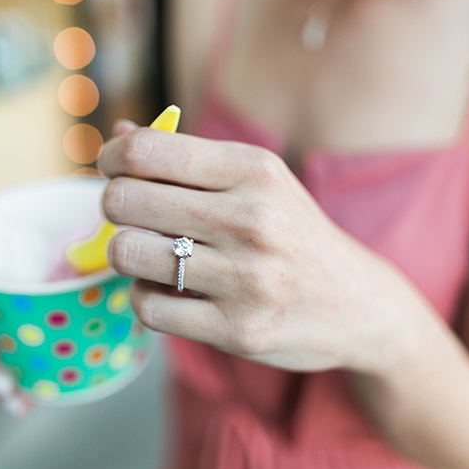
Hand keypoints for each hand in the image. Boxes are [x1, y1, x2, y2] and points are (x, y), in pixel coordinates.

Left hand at [97, 123, 418, 374]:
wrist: (357, 304)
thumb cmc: (291, 233)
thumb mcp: (257, 181)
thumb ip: (186, 158)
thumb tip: (116, 138)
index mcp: (254, 170)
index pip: (146, 151)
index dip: (111, 158)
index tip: (113, 170)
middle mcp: (253, 219)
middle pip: (124, 201)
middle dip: (115, 208)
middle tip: (133, 217)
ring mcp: (247, 279)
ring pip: (128, 255)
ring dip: (128, 256)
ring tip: (152, 255)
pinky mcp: (238, 330)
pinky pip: (148, 308)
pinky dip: (146, 297)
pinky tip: (168, 290)